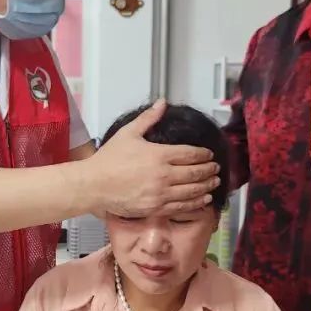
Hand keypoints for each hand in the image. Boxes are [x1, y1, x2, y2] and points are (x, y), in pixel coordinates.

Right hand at [86, 100, 219, 217]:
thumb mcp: (128, 133)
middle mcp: (163, 175)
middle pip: (195, 173)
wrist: (94, 185)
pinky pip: (182, 206)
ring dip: (207, 186)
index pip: (190, 154)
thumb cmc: (109, 159)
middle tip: (216, 168)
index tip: (209, 155)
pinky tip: (203, 199)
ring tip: (214, 182)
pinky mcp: (156, 208)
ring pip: (192, 191)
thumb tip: (162, 102)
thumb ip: (148, 118)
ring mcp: (161, 193)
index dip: (203, 155)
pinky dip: (196, 202)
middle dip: (209, 170)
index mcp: (159, 154)